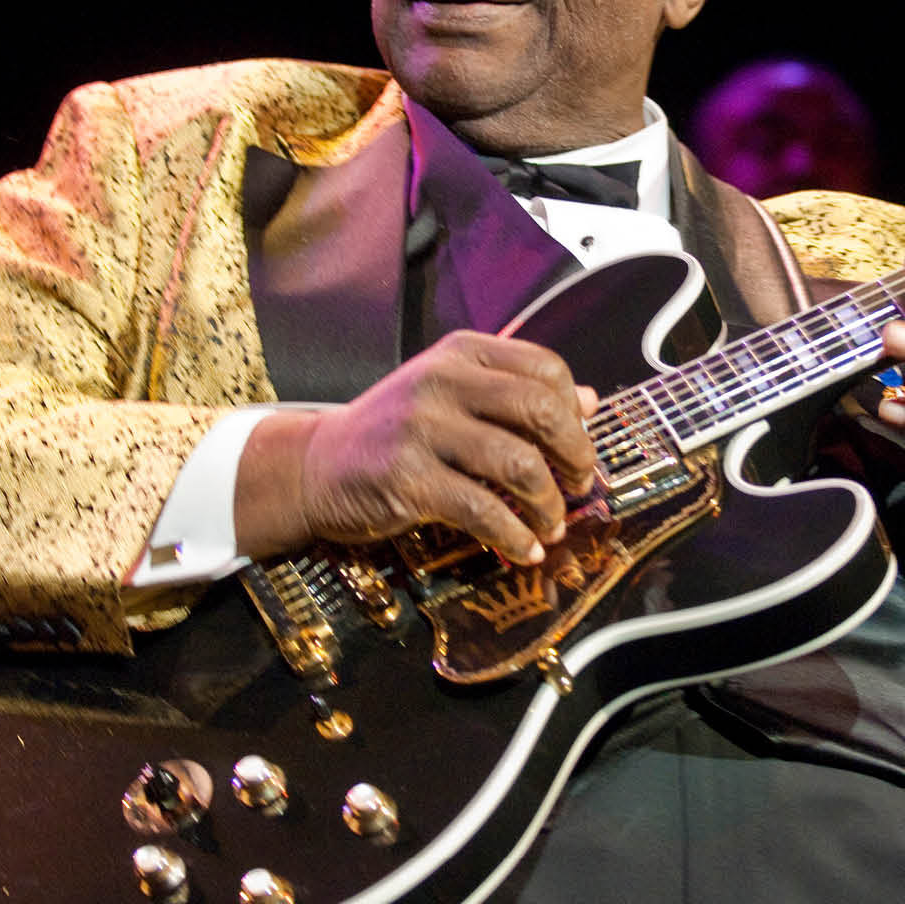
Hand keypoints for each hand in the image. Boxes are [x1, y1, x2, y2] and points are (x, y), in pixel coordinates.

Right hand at [235, 330, 597, 563]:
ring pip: (519, 464)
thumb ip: (511, 393)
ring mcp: (421, 429)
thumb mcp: (449, 395)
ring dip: (548, 505)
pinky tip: (524, 549)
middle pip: (541, 411)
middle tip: (578, 486)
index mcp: (458, 354)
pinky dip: (515, 537)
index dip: (575, 412)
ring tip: (551, 525)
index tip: (575, 446)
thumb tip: (589, 403)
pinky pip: (483, 510)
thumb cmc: (393, 433)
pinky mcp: (407, 479)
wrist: (315, 465)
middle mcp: (440, 381)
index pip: (545, 368)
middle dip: (575, 456)